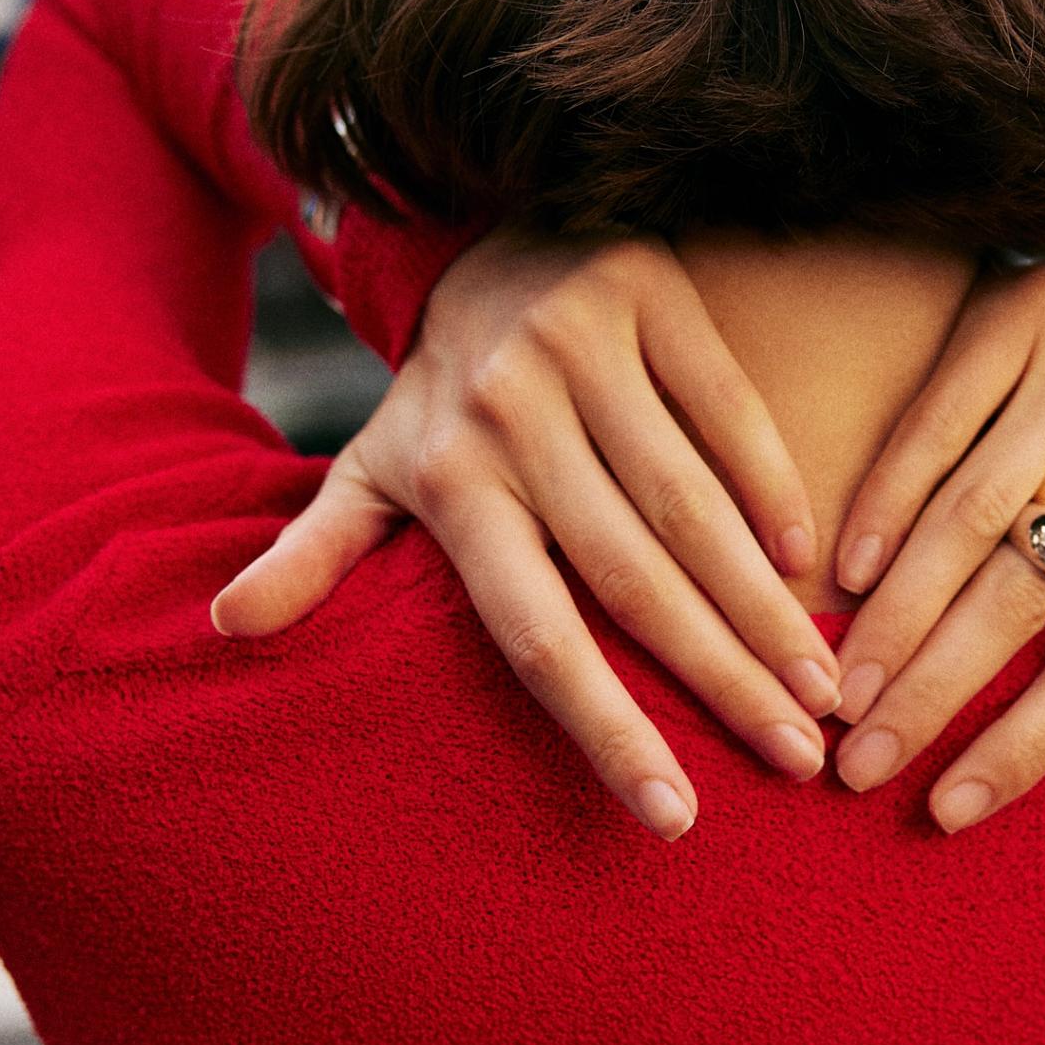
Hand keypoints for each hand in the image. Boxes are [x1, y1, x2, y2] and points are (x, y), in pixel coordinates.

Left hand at [211, 231, 842, 841]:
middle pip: (632, 579)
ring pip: (690, 503)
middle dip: (722, 679)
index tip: (673, 818)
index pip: (533, 635)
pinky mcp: (648, 296)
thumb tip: (222, 628)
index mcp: (450, 484)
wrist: (476, 226)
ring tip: (822, 685)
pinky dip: (770, 483)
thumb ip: (313, 552)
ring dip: (763, 603)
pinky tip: (808, 561)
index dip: (604, 729)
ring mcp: (582, 352)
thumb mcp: (369, 466)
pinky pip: (725, 406)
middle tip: (796, 760)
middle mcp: (513, 420)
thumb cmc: (438, 391)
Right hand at [828, 264, 1044, 832]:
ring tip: (838, 689)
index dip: (1032, 742)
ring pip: (973, 519)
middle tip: (860, 765)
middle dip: (937, 693)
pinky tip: (835, 570)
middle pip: (1025, 600)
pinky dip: (888, 499)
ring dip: (898, 612)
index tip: (950, 810)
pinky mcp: (1014, 323)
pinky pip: (938, 426)